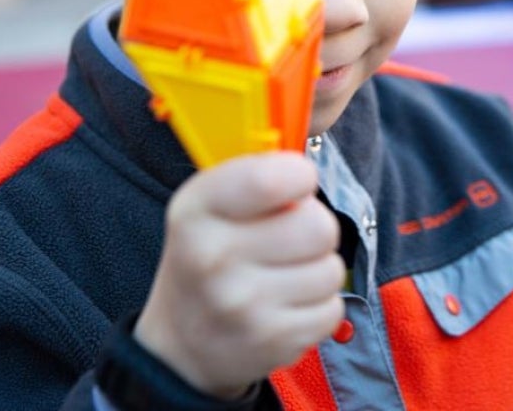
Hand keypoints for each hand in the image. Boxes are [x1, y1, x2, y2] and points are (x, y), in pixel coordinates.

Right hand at [134, 153, 344, 398]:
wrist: (180, 344)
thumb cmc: (208, 258)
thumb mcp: (209, 207)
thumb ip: (255, 177)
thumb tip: (306, 168)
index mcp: (196, 212)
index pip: (271, 179)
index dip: (299, 177)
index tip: (294, 184)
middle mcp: (213, 258)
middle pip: (318, 226)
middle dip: (315, 227)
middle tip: (290, 238)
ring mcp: (242, 306)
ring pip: (331, 270)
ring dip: (318, 270)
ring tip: (285, 275)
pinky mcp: (271, 342)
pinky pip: (332, 309)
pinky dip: (318, 306)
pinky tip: (287, 306)